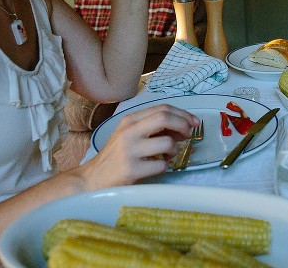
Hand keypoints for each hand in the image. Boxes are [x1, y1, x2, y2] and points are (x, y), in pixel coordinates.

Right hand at [80, 104, 199, 188]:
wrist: (93, 178)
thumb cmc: (116, 156)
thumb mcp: (130, 135)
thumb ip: (153, 128)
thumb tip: (183, 127)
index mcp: (130, 120)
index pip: (162, 108)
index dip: (182, 114)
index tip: (194, 122)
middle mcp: (129, 132)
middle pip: (164, 118)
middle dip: (183, 125)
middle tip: (189, 135)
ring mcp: (129, 150)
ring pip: (166, 143)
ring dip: (175, 150)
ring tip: (167, 156)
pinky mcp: (131, 169)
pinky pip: (161, 165)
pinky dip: (165, 166)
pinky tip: (157, 167)